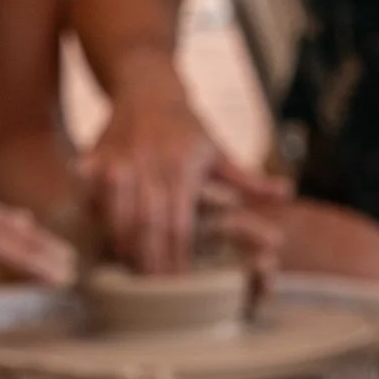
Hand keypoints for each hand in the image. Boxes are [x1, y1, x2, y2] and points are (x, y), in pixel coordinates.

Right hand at [84, 67, 287, 275]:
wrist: (146, 86)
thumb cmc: (187, 127)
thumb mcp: (219, 151)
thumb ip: (247, 180)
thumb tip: (286, 194)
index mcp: (184, 167)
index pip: (179, 223)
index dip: (177, 257)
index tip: (178, 285)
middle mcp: (152, 163)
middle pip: (147, 223)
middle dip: (148, 260)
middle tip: (150, 292)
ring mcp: (121, 159)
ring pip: (117, 213)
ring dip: (121, 245)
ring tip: (124, 273)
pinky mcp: (97, 157)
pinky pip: (92, 195)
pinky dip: (96, 218)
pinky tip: (97, 241)